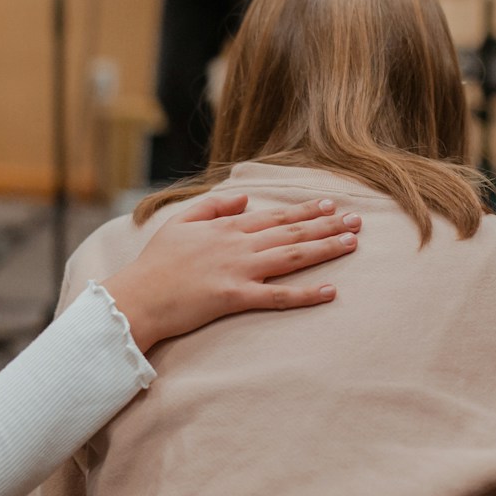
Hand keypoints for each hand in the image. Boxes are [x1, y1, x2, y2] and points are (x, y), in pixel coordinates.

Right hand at [102, 196, 361, 352]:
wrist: (138, 298)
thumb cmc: (155, 264)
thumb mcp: (179, 223)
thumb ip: (213, 207)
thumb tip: (244, 197)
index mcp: (226, 228)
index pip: (275, 216)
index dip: (305, 211)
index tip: (330, 205)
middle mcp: (238, 245)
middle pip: (291, 232)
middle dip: (327, 225)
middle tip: (358, 220)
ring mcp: (239, 271)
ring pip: (292, 256)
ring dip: (326, 248)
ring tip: (352, 242)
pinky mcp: (235, 298)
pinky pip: (278, 297)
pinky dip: (306, 294)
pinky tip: (330, 291)